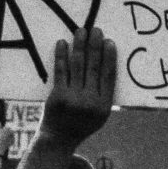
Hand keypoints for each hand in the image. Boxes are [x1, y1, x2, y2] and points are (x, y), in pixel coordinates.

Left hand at [40, 28, 115, 147]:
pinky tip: (63, 43)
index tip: (109, 42)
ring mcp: (73, 98)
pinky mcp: (58, 95)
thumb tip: (107, 64)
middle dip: (95, 46)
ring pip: (77, 66)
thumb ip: (105, 94)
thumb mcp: (101, 115)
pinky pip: (60, 71)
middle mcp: (89, 101)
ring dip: (79, 46)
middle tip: (96, 30)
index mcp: (103, 105)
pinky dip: (62, 56)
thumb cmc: (82, 123)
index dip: (109, 57)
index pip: (109, 76)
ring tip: (81, 31)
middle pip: (93, 67)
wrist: (59, 138)